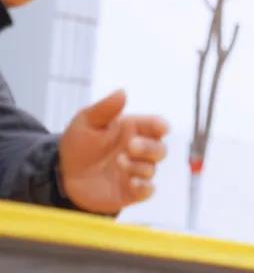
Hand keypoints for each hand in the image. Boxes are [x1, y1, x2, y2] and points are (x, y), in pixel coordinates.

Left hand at [58, 90, 168, 214]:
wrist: (63, 175)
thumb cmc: (78, 144)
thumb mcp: (85, 122)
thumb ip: (105, 108)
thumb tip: (123, 91)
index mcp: (133, 130)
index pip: (156, 126)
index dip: (161, 126)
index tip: (161, 128)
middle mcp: (138, 152)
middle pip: (160, 149)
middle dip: (149, 147)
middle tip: (131, 146)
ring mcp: (135, 172)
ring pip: (151, 169)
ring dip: (138, 166)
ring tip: (119, 162)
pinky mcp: (130, 192)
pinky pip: (147, 190)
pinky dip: (144, 187)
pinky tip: (132, 183)